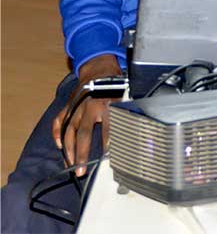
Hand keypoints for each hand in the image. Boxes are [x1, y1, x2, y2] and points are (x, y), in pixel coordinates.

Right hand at [52, 54, 122, 175]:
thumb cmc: (115, 85)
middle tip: (80, 171)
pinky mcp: (67, 106)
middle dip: (81, 155)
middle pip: (83, 135)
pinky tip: (60, 146)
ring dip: (69, 150)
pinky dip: (57, 134)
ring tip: (70, 165)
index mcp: (106, 105)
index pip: (107, 129)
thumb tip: (134, 133)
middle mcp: (88, 108)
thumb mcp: (125, 98)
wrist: (99, 69)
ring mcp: (75, 107)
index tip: (106, 158)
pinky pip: (58, 122)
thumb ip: (126, 115)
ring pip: (69, 132)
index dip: (107, 144)